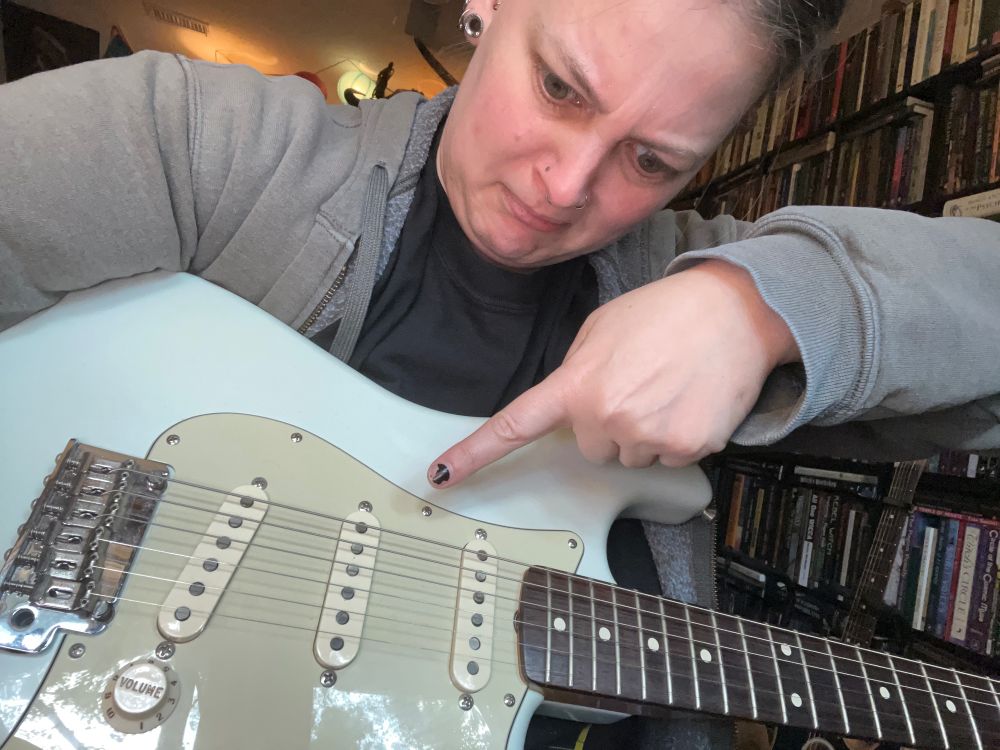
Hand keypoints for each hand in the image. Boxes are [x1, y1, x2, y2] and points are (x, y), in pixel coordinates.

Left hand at [427, 260, 798, 486]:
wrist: (735, 311)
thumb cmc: (666, 313)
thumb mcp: (601, 329)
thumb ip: (576, 371)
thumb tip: (573, 405)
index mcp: (576, 382)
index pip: (515, 424)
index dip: (476, 454)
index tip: (442, 476)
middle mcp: (605, 414)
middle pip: (591, 447)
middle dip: (609, 421)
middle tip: (639, 382)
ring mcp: (646, 435)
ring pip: (629, 457)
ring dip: (643, 432)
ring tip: (668, 387)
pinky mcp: (685, 448)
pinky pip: (668, 458)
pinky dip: (677, 437)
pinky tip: (689, 400)